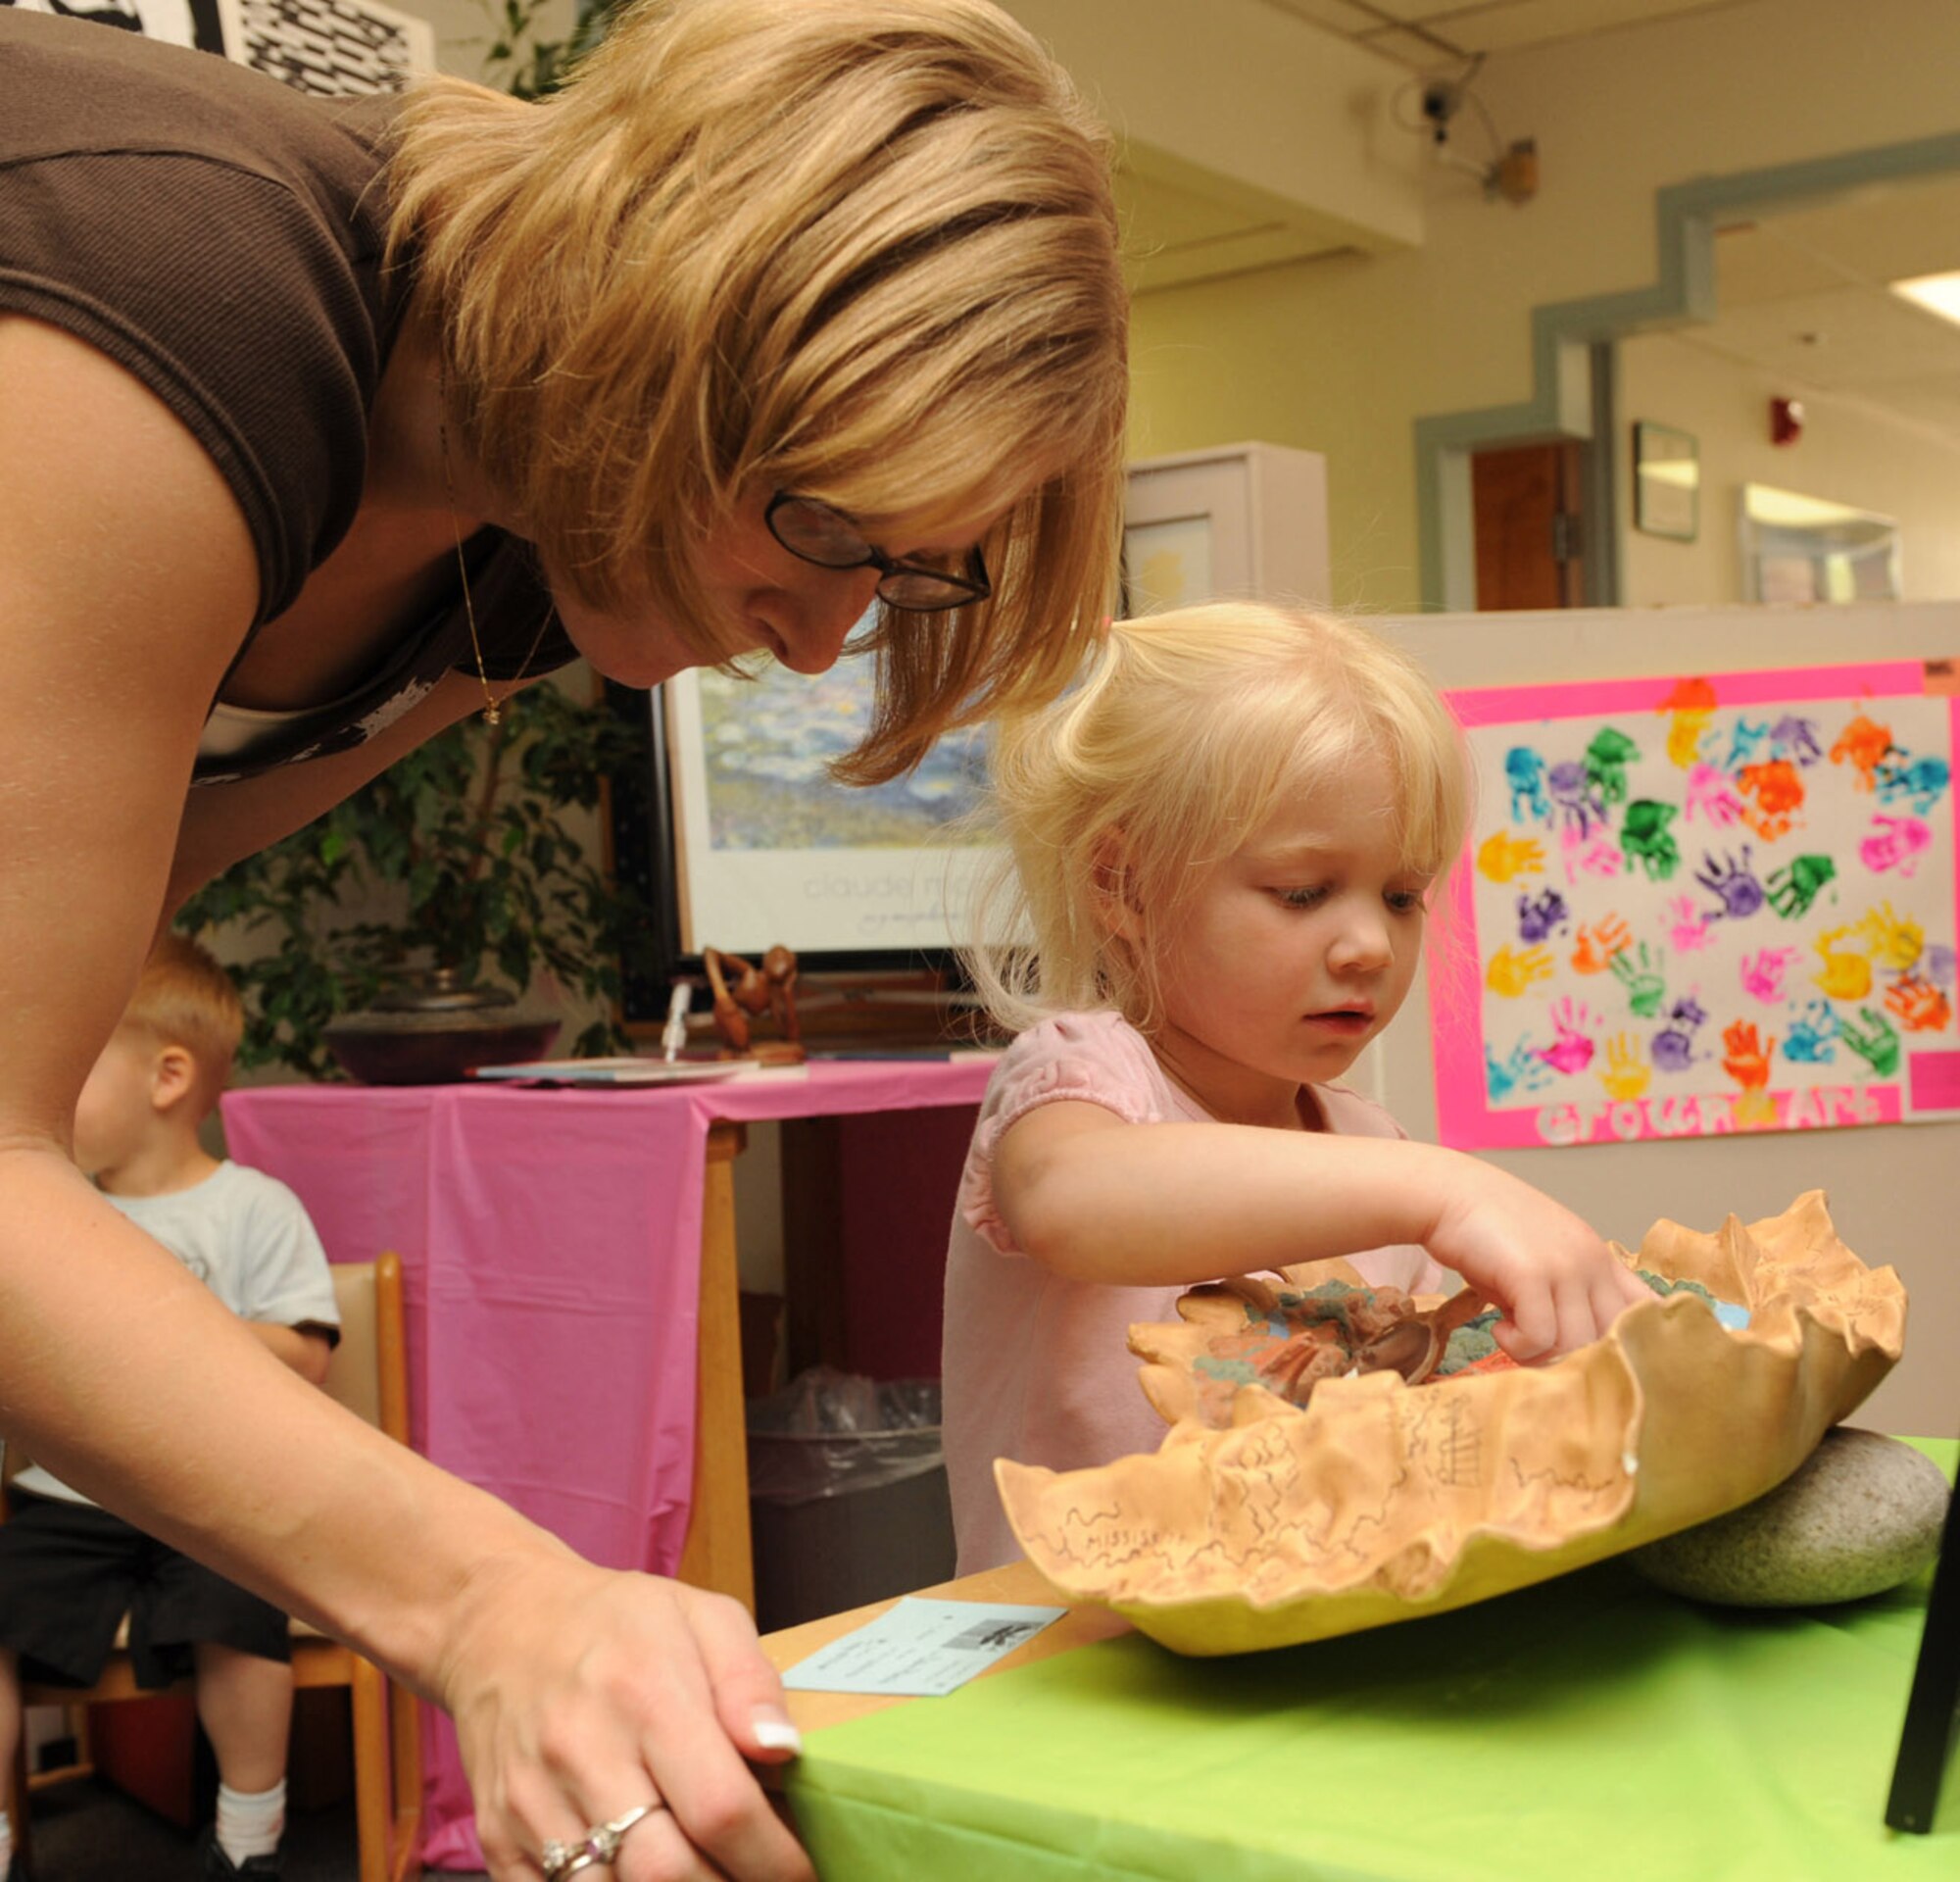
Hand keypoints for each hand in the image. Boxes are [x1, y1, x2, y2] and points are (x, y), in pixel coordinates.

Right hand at [435, 1554, 812, 1881]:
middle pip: (665, 1873)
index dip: (772, 1856)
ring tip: (705, 1871)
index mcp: (646, 1693)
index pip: (720, 1807)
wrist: (501, 1627)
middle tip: (756, 1877)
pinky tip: (641, 1872)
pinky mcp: (498, 1839)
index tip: (800, 1869)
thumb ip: (750, 1682)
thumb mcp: (701, 1616)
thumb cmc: (617, 1624)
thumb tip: (784, 1752)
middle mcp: (583, 1755)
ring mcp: (532, 1804)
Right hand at [1422, 1157, 1648, 1363]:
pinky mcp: (1531, 1274)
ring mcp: (1565, 1266)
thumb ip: (1563, 1298)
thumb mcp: (1540, 1261)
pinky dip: (1517, 1344)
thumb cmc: (1485, 1232)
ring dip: (1541, 1355)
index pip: (1646, 1308)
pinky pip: (1540, 1337)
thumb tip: (1569, 1352)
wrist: (1445, 1194)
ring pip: (1576, 1345)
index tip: (1597, 1357)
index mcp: (1600, 1257)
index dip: (1632, 1340)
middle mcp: (1592, 1260)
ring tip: (1512, 1337)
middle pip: (1612, 1339)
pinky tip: (1498, 1328)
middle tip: (1539, 1351)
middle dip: (1576, 1358)